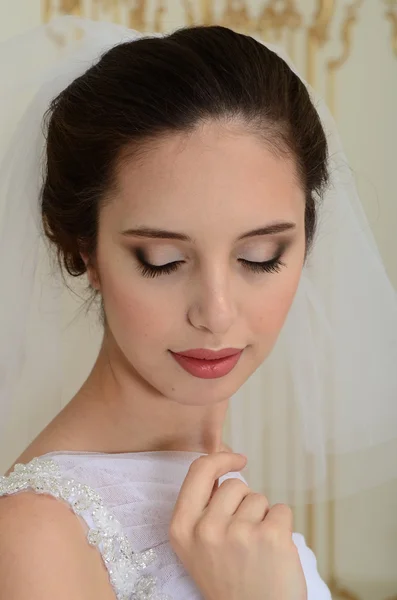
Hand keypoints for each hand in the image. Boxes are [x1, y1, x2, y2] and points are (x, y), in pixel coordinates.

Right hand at [169, 451, 306, 599]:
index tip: (236, 459)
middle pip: (235, 485)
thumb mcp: (197, 546)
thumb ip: (202, 508)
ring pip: (259, 498)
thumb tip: (220, 460)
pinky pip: (282, 510)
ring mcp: (238, 533)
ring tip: (257, 549)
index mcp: (182, 528)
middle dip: (244, 502)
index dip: (220, 459)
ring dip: (263, 517)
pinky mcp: (270, 537)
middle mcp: (206, 529)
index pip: (199, 470)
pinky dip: (282, 526)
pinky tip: (273, 551)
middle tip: (242, 537)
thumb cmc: (229, 581)